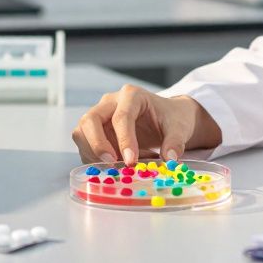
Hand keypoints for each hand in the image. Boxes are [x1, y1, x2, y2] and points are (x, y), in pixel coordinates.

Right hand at [72, 85, 221, 164]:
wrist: (168, 118)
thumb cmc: (172, 118)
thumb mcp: (180, 127)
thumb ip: (175, 142)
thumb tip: (170, 159)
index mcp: (131, 96)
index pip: (121, 117)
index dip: (124, 140)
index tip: (131, 161)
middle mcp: (111, 102)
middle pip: (91, 120)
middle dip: (98, 144)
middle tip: (112, 163)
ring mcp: (100, 116)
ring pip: (82, 132)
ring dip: (92, 152)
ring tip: (113, 167)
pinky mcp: (96, 132)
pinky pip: (85, 146)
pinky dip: (93, 159)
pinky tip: (112, 167)